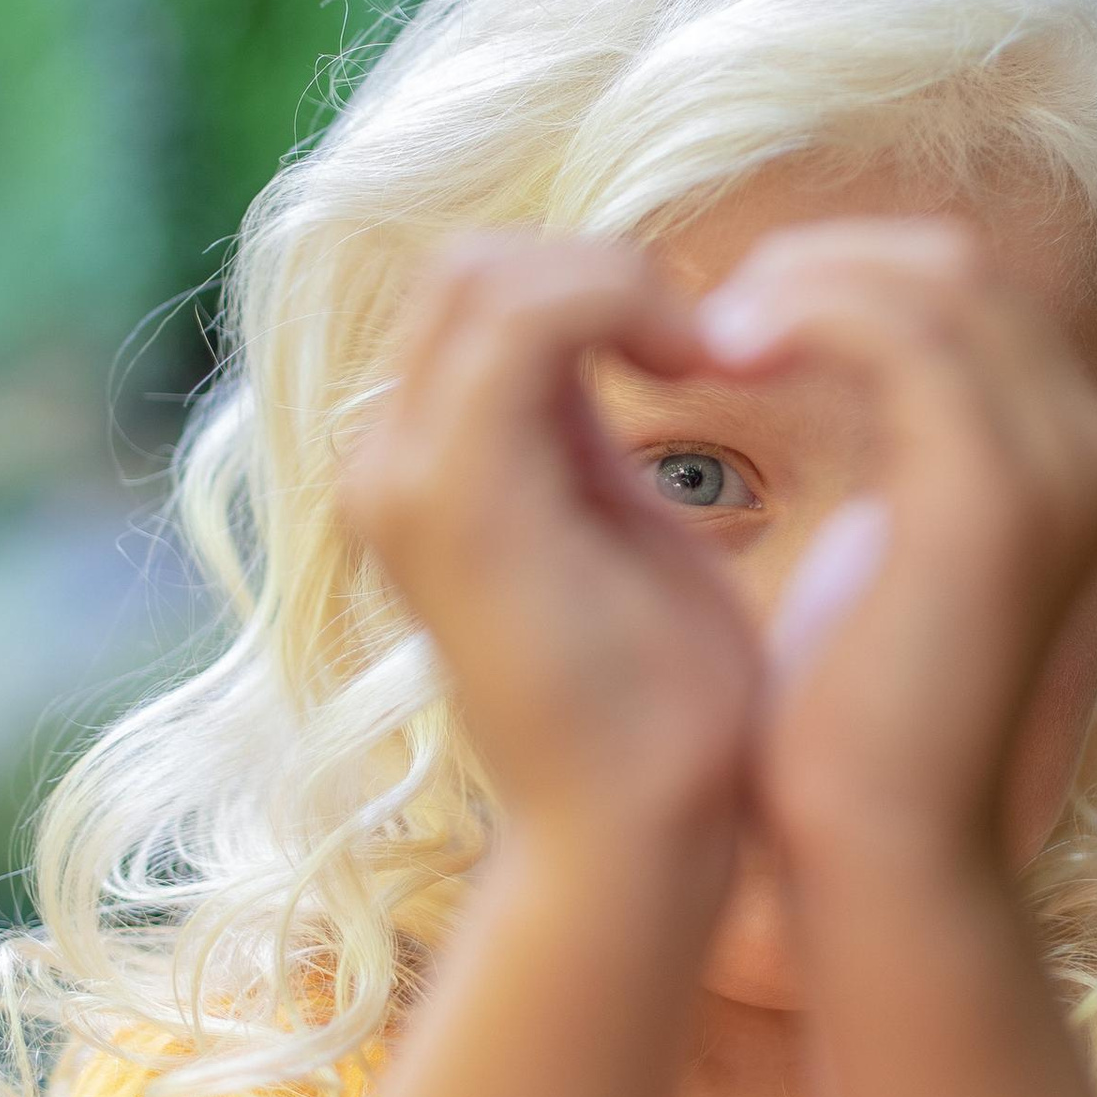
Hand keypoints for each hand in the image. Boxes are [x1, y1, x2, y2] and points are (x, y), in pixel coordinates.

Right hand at [339, 234, 759, 850]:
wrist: (639, 833)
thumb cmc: (655, 700)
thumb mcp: (614, 518)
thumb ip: (585, 422)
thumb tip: (618, 321)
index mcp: (420, 467)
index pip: (480, 286)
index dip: (595, 278)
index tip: (703, 346)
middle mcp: (384, 466)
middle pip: (471, 263)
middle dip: (604, 270)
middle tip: (712, 344)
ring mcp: (404, 479)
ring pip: (492, 273)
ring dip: (621, 282)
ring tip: (710, 356)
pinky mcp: (455, 497)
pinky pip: (526, 319)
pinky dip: (623, 304)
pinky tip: (699, 369)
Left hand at [698, 220, 1096, 878]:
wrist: (883, 855)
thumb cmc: (854, 726)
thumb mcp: (882, 552)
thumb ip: (895, 449)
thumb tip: (833, 360)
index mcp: (1071, 458)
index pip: (968, 289)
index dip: (850, 274)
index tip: (743, 318)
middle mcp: (1093, 450)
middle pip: (959, 267)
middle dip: (824, 264)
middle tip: (714, 315)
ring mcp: (1058, 470)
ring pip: (933, 285)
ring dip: (805, 285)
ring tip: (710, 336)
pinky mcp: (992, 501)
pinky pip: (899, 341)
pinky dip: (805, 320)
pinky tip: (724, 357)